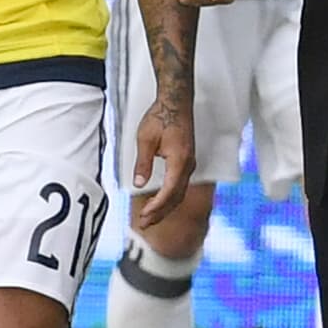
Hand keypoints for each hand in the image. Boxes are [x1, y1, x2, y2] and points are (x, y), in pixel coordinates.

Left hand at [131, 98, 194, 227]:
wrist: (176, 102)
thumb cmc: (161, 117)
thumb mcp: (145, 139)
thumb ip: (142, 163)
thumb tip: (137, 184)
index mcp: (179, 161)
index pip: (169, 192)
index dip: (156, 207)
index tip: (143, 216)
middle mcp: (188, 165)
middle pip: (176, 197)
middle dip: (160, 213)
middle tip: (144, 224)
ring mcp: (189, 163)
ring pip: (179, 193)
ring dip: (165, 207)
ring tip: (149, 217)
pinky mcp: (186, 161)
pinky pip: (180, 185)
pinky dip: (170, 197)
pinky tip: (160, 201)